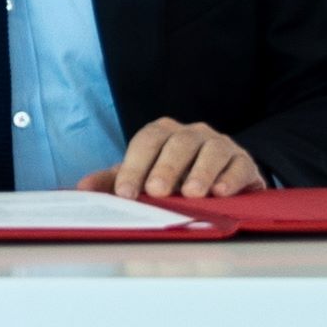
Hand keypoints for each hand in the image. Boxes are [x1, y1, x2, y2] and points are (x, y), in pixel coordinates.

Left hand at [85, 119, 262, 199]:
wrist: (219, 179)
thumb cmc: (174, 177)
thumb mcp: (143, 177)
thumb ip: (114, 181)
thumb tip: (83, 188)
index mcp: (163, 134)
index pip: (146, 142)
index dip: (134, 166)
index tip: (125, 193)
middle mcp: (192, 134)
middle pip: (178, 143)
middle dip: (166, 167)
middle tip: (156, 191)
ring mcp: (220, 145)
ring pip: (211, 151)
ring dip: (201, 172)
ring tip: (192, 193)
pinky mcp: (243, 162)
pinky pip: (239, 165)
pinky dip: (231, 178)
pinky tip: (221, 193)